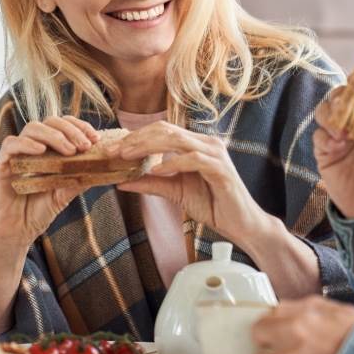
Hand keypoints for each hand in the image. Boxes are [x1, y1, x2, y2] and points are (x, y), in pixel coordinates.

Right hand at [0, 116, 99, 247]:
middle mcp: (32, 147)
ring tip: (69, 151)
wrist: (17, 232)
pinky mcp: (2, 164)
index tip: (95, 139)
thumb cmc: (39, 212)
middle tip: (84, 145)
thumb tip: (101, 168)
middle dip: (70, 130)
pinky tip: (41, 151)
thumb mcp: (65, 195)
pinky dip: (27, 144)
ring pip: (32, 128)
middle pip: (50, 121)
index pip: (64, 126)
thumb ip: (79, 180)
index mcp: (48, 150)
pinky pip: (11, 144)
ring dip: (53, 136)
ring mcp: (17, 154)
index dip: (80, 127)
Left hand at [109, 121, 266, 240]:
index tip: (113, 149)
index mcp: (195, 144)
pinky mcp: (221, 169)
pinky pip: (193, 159)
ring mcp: (215, 154)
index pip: (161, 130)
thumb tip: (121, 182)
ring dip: (149, 146)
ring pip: (177, 140)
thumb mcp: (175, 192)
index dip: (136, 137)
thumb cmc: (212, 205)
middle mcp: (206, 143)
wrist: (240, 224)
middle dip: (137, 139)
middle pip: (166, 130)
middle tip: (114, 150)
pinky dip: (173, 163)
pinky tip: (156, 169)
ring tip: (127, 156)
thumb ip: (151, 183)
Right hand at [313, 89, 353, 218]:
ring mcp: (340, 135)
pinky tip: (337, 146)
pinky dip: (325, 136)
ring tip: (342, 132)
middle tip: (346, 107)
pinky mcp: (326, 152)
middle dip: (341, 97)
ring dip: (331, 116)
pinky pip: (318, 135)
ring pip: (325, 111)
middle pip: (341, 95)